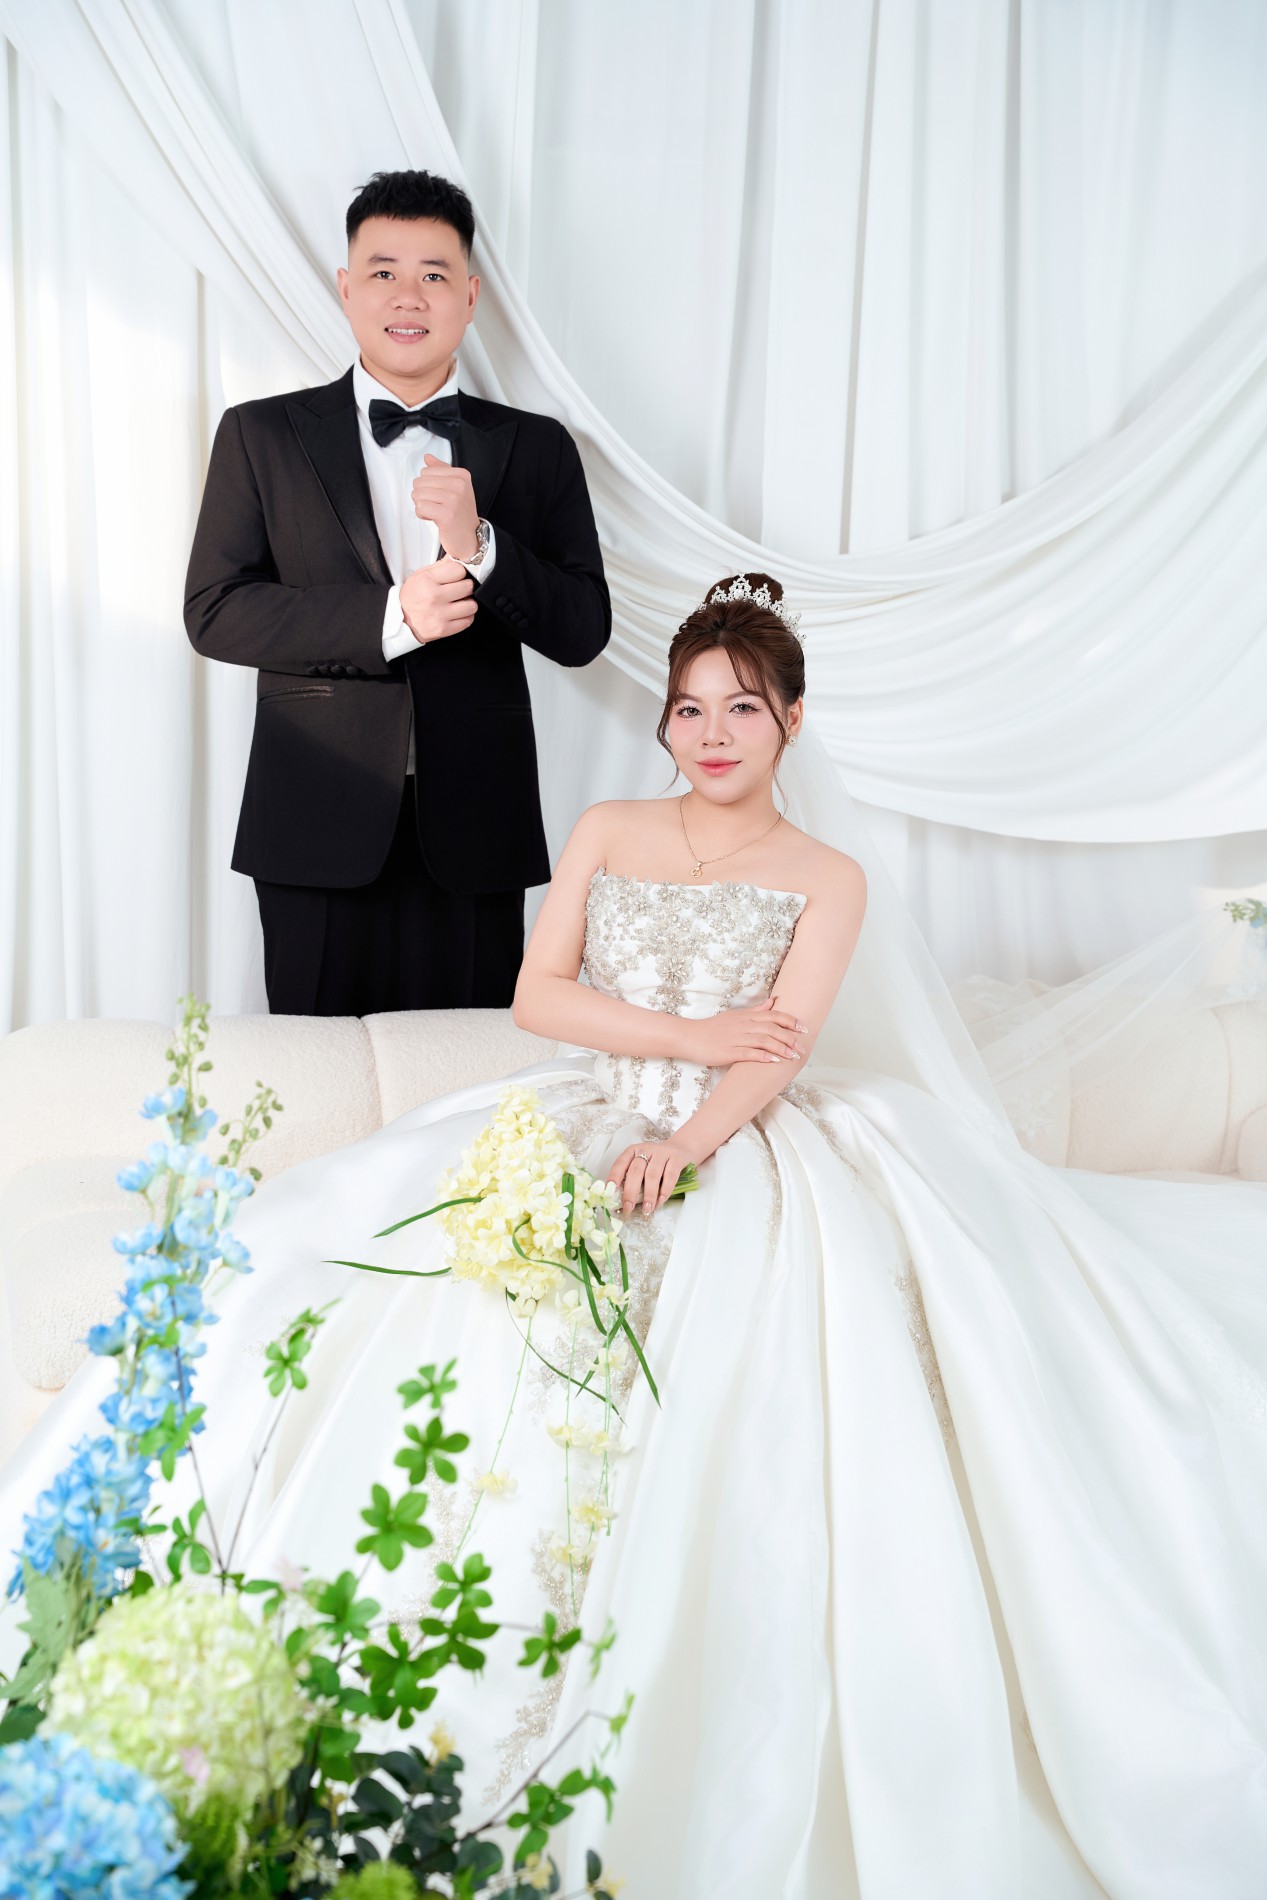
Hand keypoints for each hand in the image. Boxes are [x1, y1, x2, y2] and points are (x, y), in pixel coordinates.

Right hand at [400, 556, 475, 644]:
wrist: (401, 621)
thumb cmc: (411, 598)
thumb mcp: (420, 576)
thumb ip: (440, 566)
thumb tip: (456, 557)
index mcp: (428, 580)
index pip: (459, 570)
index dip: (460, 572)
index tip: (457, 576)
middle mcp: (434, 597)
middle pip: (468, 586)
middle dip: (466, 587)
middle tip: (460, 590)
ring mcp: (440, 614)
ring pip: (471, 605)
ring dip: (468, 603)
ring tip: (460, 602)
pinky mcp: (444, 629)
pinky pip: (468, 621)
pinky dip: (466, 617)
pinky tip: (458, 614)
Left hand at [411, 454, 479, 559]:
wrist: (469, 538)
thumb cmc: (460, 514)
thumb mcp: (455, 487)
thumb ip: (441, 470)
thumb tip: (428, 458)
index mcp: (461, 475)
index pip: (427, 471)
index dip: (428, 485)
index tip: (440, 496)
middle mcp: (459, 485)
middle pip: (420, 482)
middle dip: (423, 496)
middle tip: (436, 505)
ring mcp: (454, 499)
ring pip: (418, 494)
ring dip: (422, 506)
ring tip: (435, 511)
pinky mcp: (446, 514)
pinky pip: (420, 507)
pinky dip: (422, 515)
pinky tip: (432, 518)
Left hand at [608, 1137, 700, 1215]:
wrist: (681, 1148)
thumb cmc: (656, 1161)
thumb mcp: (642, 1164)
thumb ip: (632, 1177)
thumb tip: (621, 1200)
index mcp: (633, 1151)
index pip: (620, 1163)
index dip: (614, 1177)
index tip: (610, 1191)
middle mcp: (646, 1150)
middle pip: (636, 1171)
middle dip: (631, 1192)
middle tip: (628, 1208)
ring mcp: (662, 1153)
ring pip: (652, 1175)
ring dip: (649, 1195)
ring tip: (647, 1210)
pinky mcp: (676, 1159)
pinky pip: (670, 1176)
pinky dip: (665, 1191)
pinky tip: (660, 1201)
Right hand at [685, 997, 807, 1067]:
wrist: (690, 1037)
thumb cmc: (713, 1027)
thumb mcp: (735, 1015)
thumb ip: (756, 1010)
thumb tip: (773, 1002)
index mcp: (746, 1016)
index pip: (773, 1015)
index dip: (790, 1021)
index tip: (804, 1029)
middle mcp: (743, 1025)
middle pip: (772, 1028)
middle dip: (790, 1037)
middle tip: (802, 1047)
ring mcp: (736, 1038)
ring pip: (763, 1041)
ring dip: (781, 1048)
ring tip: (793, 1056)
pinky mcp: (728, 1052)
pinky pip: (749, 1053)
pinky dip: (763, 1057)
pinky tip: (774, 1061)